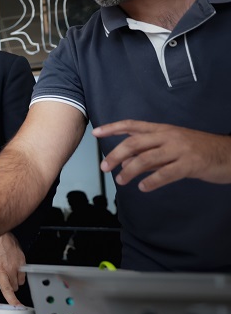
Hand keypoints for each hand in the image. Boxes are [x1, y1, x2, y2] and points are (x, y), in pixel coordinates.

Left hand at [0, 232, 25, 304]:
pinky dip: (18, 280)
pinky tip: (13, 274)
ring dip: (12, 286)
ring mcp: (11, 268)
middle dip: (13, 300)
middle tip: (17, 306)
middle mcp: (0, 272)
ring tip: (7, 280)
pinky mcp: (20, 265)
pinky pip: (22, 279)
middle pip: (8, 290)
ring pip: (16, 286)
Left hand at [94, 120, 230, 190]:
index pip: (133, 125)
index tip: (96, 133)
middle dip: (116, 154)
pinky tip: (142, 187)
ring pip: (147, 158)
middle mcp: (169, 136)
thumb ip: (150, 152)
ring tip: (120, 181)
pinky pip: (165, 173)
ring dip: (130, 171)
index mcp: (163, 129)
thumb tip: (126, 162)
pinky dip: (151, 181)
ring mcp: (180, 149)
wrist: (230, 154)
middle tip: (104, 167)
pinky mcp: (190, 164)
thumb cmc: (198, 151)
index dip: (113, 128)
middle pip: (135, 142)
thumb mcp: (172, 147)